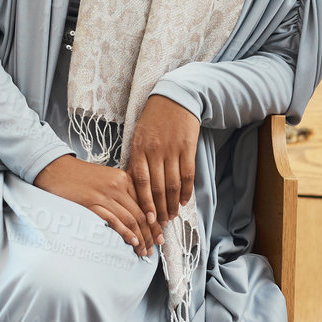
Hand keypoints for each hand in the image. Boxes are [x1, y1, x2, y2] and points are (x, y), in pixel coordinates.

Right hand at [33, 155, 159, 255]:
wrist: (55, 168)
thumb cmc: (79, 176)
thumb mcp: (106, 178)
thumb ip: (122, 193)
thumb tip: (136, 215)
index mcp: (124, 178)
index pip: (147, 203)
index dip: (155, 221)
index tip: (160, 233)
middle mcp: (118, 186)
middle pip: (141, 214)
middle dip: (151, 233)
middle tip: (156, 246)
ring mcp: (104, 195)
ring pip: (130, 220)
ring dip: (140, 238)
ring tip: (145, 251)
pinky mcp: (91, 204)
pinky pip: (114, 221)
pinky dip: (125, 233)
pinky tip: (132, 242)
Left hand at [128, 94, 199, 231]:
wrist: (174, 98)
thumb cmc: (153, 120)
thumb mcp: (138, 137)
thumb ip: (137, 160)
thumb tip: (133, 186)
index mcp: (139, 149)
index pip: (141, 182)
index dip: (145, 203)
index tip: (147, 218)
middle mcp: (155, 151)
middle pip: (157, 186)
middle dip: (159, 208)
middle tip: (160, 223)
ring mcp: (172, 149)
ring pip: (172, 183)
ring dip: (173, 203)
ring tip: (172, 215)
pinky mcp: (188, 147)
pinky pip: (188, 174)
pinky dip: (186, 190)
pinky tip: (184, 201)